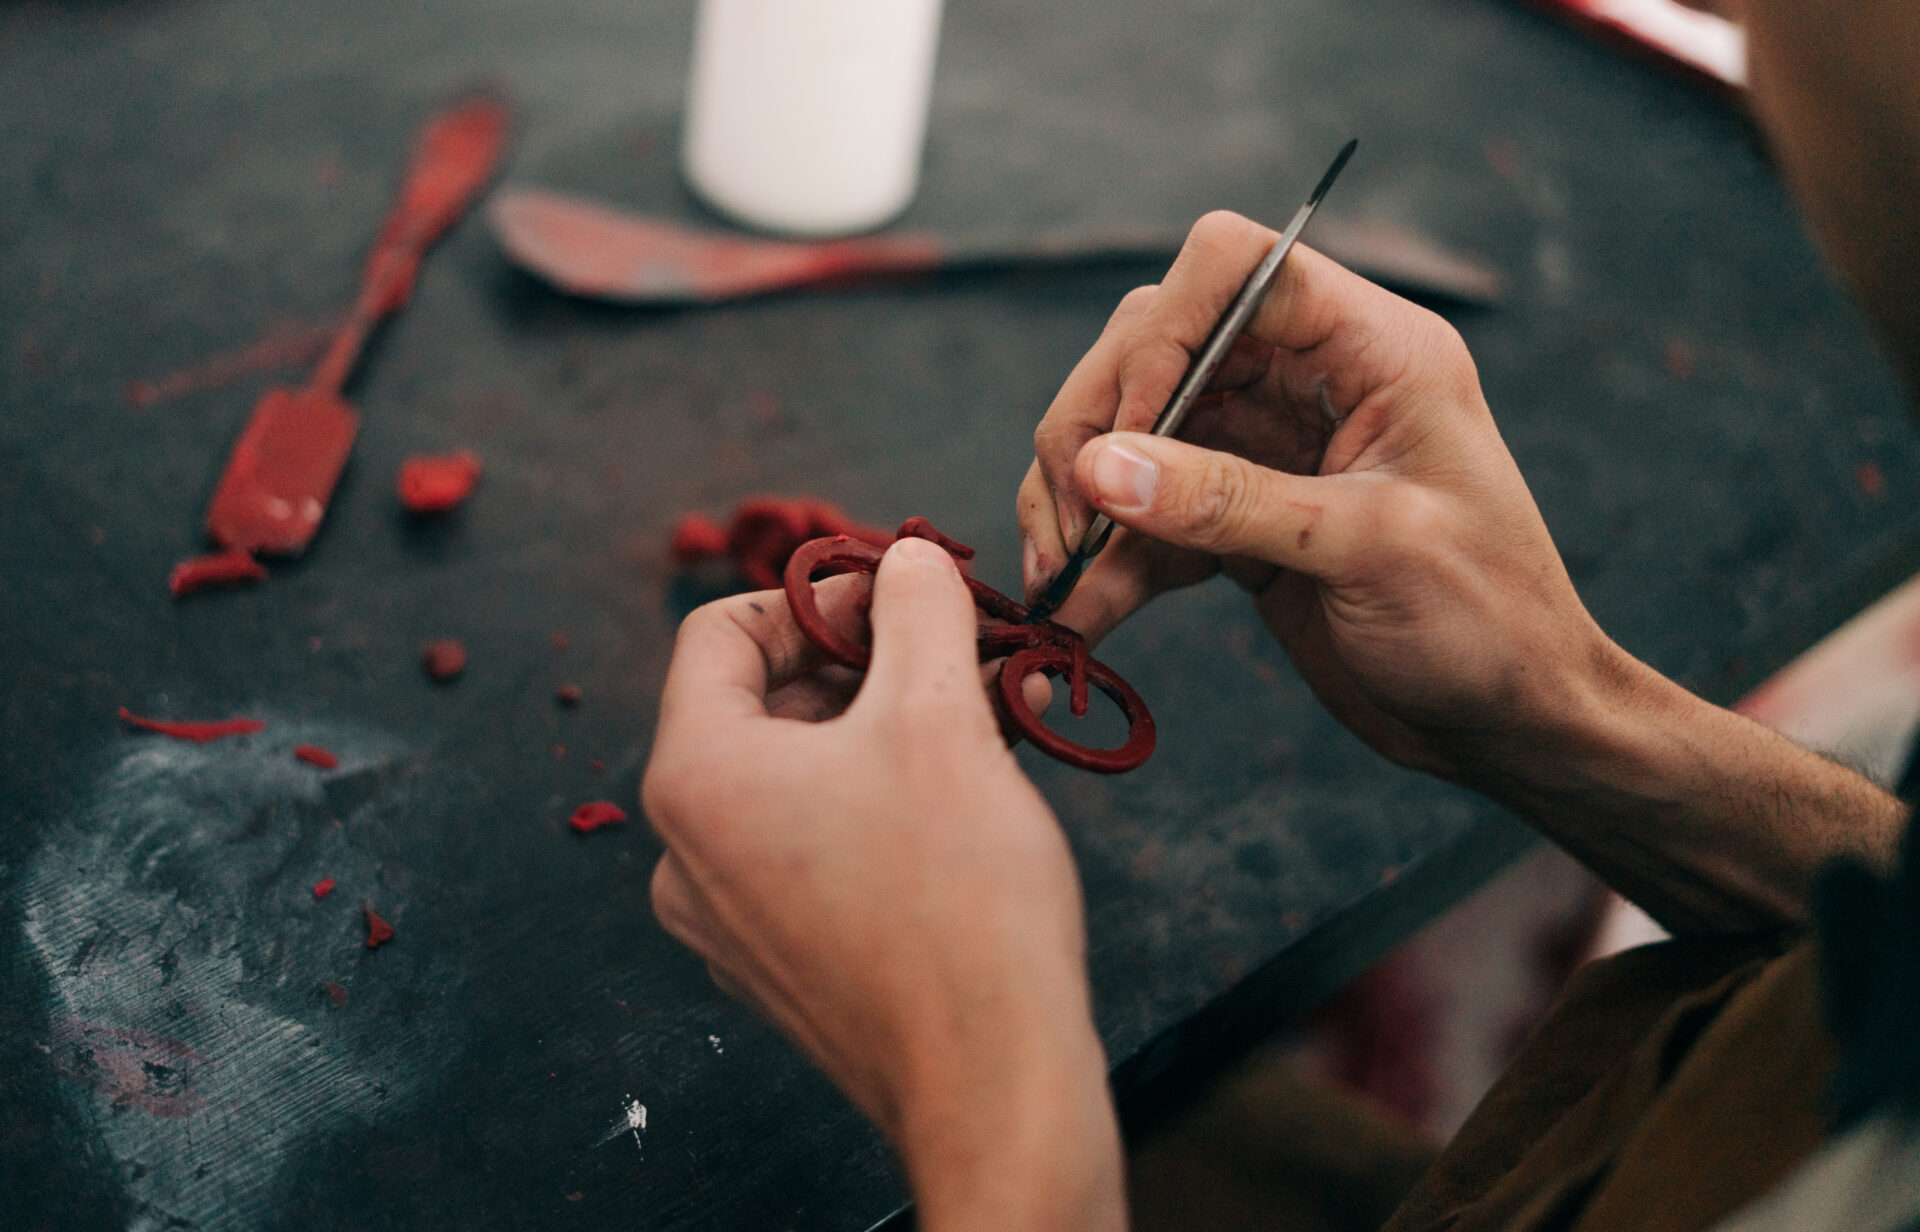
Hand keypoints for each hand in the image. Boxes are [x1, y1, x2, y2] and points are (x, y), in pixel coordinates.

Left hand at [643, 537, 1124, 1231]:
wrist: (992, 1082)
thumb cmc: (959, 900)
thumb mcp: (940, 715)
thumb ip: (916, 609)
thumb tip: (908, 559)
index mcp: (694, 777)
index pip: (718, 632)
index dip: (812, 597)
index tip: (895, 599)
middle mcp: (685, 851)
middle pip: (760, 704)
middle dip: (864, 666)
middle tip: (954, 653)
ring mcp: (727, 918)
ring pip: (797, 776)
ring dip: (887, 730)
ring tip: (987, 716)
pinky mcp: (778, 962)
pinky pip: (814, 845)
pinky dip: (880, 802)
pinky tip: (968, 792)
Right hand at [1018, 210, 1610, 781]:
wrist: (1509, 722)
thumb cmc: (1489, 622)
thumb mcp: (1368, 549)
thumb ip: (1232, 502)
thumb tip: (1101, 468)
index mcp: (1370, 350)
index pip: (1236, 267)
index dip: (1164, 330)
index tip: (1125, 430)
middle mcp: (1309, 383)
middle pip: (1158, 348)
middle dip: (1094, 428)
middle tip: (1067, 521)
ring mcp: (1267, 452)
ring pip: (1133, 434)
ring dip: (1081, 502)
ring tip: (1057, 580)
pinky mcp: (1239, 523)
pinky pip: (1147, 518)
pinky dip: (1107, 562)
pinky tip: (1081, 614)